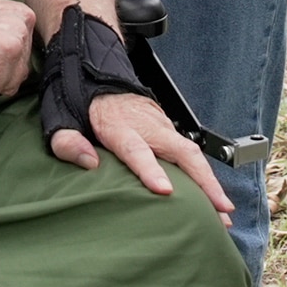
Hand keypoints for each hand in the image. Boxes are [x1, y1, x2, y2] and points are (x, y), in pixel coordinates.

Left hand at [50, 91, 236, 221]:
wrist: (98, 73)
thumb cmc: (82, 103)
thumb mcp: (61, 119)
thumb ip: (68, 142)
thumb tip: (88, 162)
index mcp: (119, 127)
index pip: (137, 150)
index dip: (150, 170)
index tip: (164, 190)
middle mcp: (148, 127)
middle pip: (183, 153)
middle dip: (204, 183)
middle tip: (219, 210)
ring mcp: (162, 127)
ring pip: (193, 154)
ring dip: (211, 183)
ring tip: (225, 213)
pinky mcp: (169, 131)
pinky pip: (191, 154)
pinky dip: (205, 176)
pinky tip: (213, 198)